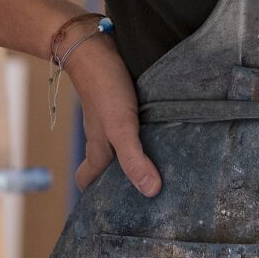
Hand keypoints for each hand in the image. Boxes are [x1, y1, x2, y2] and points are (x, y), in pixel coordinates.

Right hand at [64, 28, 162, 198]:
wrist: (94, 44)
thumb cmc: (104, 88)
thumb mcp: (120, 127)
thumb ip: (134, 158)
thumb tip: (151, 192)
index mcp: (99, 149)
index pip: (89, 180)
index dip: (95, 197)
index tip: (110, 214)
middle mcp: (105, 136)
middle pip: (110, 166)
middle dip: (125, 181)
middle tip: (151, 196)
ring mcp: (115, 118)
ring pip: (124, 145)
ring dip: (140, 156)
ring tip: (168, 169)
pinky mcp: (127, 101)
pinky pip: (136, 124)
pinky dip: (149, 132)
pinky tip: (170, 133)